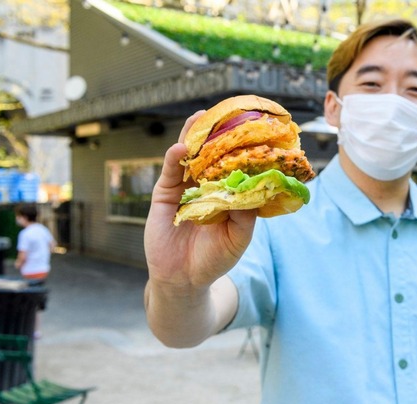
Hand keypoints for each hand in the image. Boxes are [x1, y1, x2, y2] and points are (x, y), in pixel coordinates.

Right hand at [144, 111, 257, 291]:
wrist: (183, 279)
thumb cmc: (214, 259)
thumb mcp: (238, 238)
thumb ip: (245, 215)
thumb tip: (251, 189)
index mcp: (227, 194)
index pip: (235, 165)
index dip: (241, 148)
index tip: (251, 128)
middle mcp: (207, 187)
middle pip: (211, 155)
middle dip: (216, 134)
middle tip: (224, 112)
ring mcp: (185, 189)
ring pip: (189, 158)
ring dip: (193, 137)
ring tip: (200, 118)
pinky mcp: (165, 195)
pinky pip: (170, 173)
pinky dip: (173, 159)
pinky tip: (179, 148)